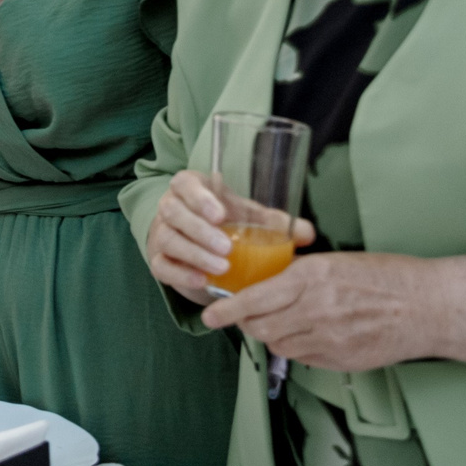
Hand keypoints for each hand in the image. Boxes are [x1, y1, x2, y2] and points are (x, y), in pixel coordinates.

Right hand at [145, 170, 317, 304]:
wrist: (199, 241)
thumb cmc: (227, 222)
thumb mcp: (247, 216)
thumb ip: (274, 222)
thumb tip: (306, 233)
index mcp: (191, 188)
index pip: (185, 184)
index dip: (199, 198)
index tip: (220, 215)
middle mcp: (171, 207)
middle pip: (173, 212)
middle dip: (199, 230)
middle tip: (227, 248)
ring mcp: (162, 233)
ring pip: (167, 240)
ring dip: (194, 254)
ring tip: (222, 268)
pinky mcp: (159, 259)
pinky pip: (161, 266)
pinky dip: (180, 274)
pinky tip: (202, 281)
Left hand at [201, 250, 441, 373]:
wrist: (428, 308)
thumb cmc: (386, 277)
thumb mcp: (334, 262)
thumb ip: (299, 274)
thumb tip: (268, 281)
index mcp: (310, 279)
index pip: (254, 299)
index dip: (226, 309)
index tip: (209, 314)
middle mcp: (314, 311)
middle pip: (259, 327)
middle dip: (245, 322)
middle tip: (244, 315)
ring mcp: (328, 340)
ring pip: (279, 344)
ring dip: (270, 335)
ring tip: (278, 322)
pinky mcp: (341, 361)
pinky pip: (303, 358)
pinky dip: (296, 347)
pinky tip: (306, 334)